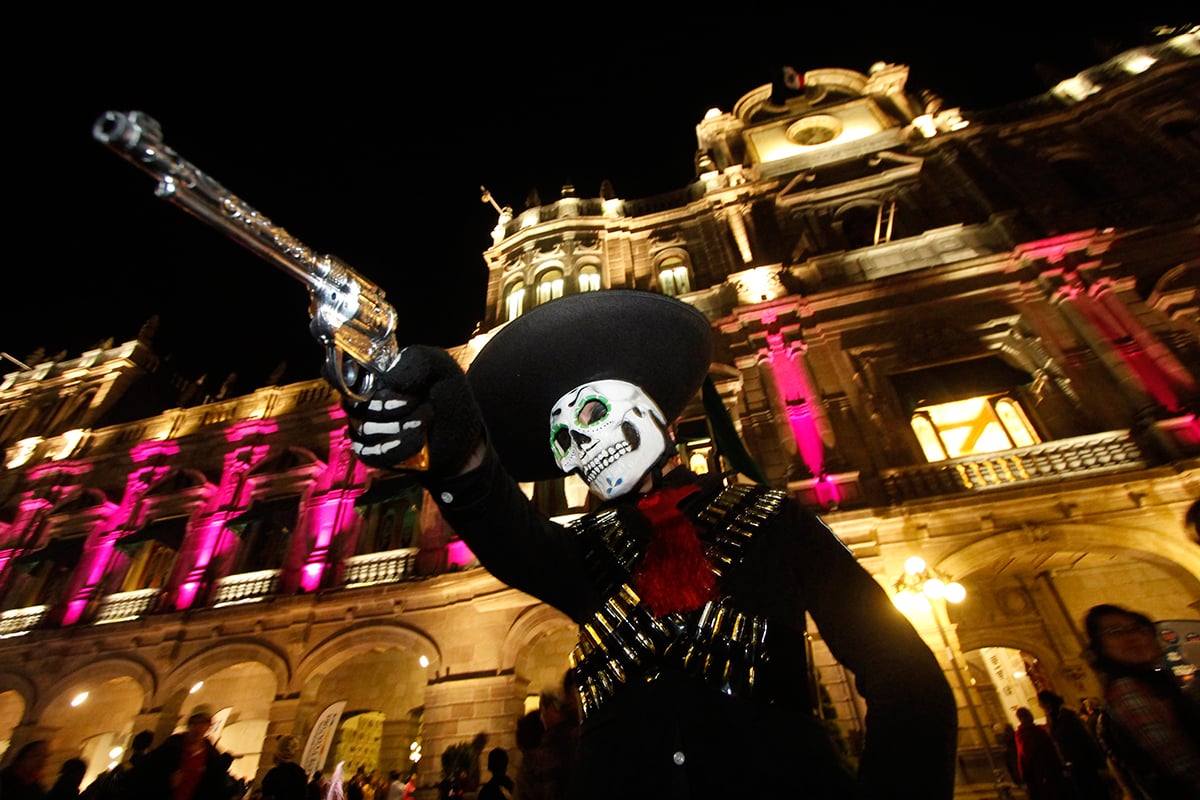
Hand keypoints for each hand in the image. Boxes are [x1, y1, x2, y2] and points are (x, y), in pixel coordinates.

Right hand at [338, 345, 483, 475]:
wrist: (461, 433)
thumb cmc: (445, 395)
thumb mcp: (438, 365)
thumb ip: (415, 360)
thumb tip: (388, 378)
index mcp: (371, 374)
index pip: (335, 369)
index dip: (338, 372)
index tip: (359, 376)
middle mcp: (361, 400)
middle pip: (353, 403)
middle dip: (390, 403)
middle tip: (416, 400)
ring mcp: (363, 429)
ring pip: (366, 429)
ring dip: (405, 424)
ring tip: (425, 417)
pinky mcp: (372, 454)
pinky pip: (375, 453)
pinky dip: (402, 446)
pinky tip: (419, 439)